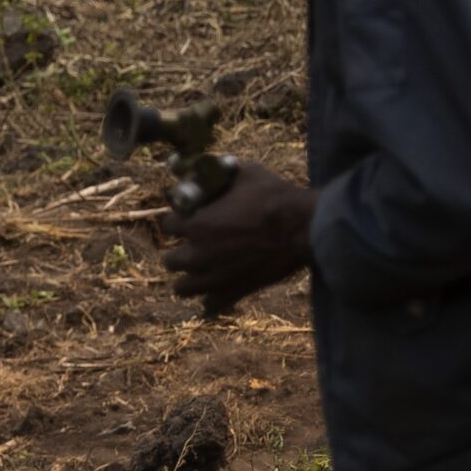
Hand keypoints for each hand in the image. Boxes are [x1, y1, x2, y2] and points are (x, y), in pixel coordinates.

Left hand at [160, 160, 316, 316]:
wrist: (302, 228)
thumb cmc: (274, 197)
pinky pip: (210, 306)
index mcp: (196, 224)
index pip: (168, 224)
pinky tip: (219, 290)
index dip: (180, 218)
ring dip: (189, 278)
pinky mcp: (233, 293)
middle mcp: (198, 254)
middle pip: (170, 260)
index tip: (191, 216)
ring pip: (182, 289)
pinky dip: (211, 300)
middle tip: (197, 244)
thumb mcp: (246, 174)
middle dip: (181, 251)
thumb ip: (221, 171)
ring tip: (202, 270)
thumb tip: (211, 164)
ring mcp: (214, 278)